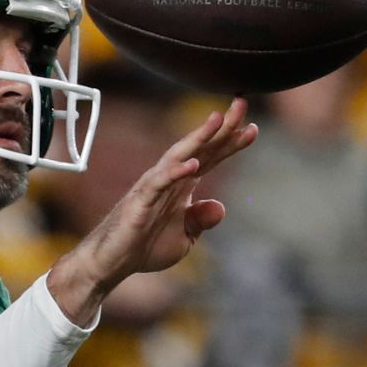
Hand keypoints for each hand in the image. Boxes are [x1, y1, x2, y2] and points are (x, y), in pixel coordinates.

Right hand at [48, 97, 257, 325]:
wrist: (112, 263)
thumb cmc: (144, 246)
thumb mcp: (184, 238)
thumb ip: (200, 220)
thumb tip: (220, 207)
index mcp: (181, 185)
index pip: (211, 158)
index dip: (231, 143)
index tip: (253, 129)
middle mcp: (168, 179)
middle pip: (199, 148)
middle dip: (221, 127)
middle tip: (241, 103)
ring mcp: (153, 188)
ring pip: (178, 156)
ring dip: (199, 138)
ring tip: (218, 120)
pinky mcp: (140, 202)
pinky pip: (159, 184)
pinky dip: (175, 172)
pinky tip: (193, 164)